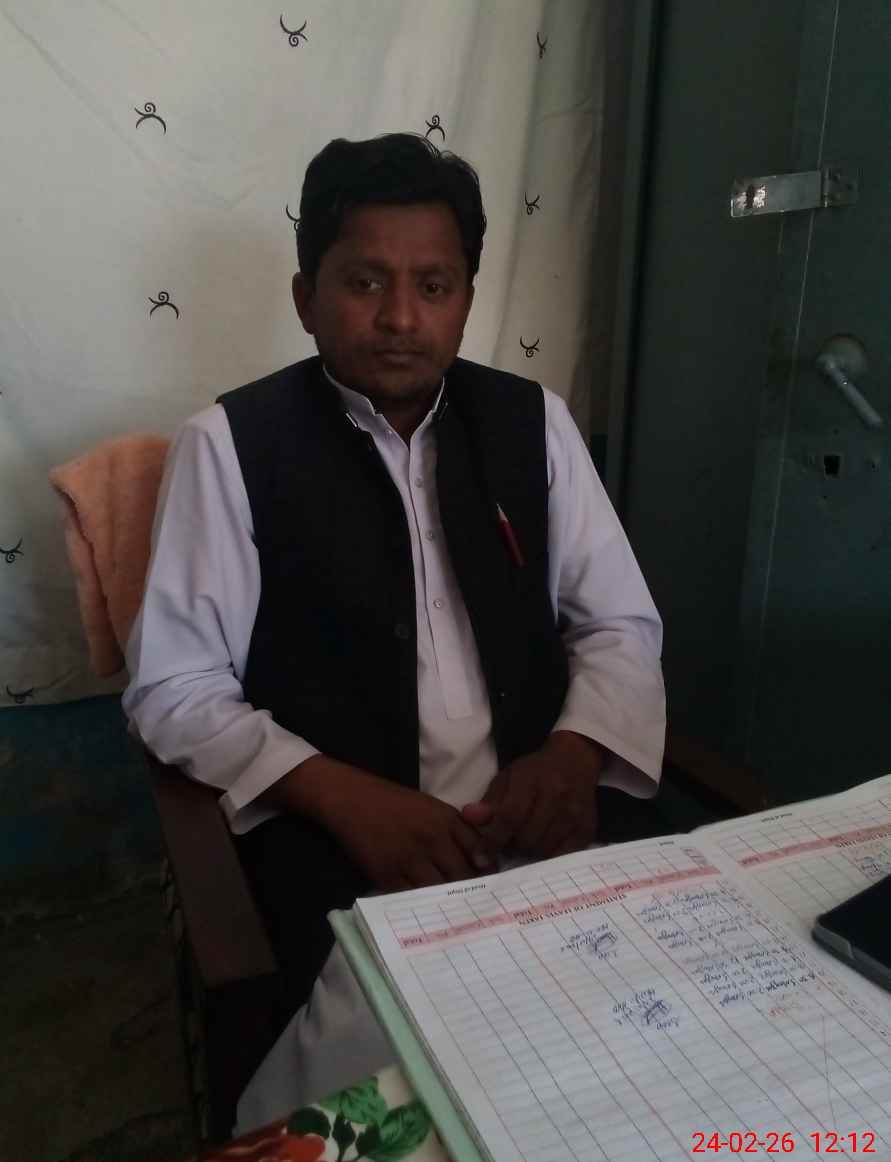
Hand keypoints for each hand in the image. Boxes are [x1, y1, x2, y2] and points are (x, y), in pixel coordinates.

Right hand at [268, 755, 495, 890]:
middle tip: (477, 907)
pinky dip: (420, 906)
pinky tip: (427, 911)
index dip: (488, 871)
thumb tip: (483, 858)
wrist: (352, 800)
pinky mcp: (387, 874)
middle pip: (462, 875)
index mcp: (446, 820)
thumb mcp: (432, 807)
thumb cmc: (395, 803)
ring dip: (447, 903)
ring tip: (455, 914)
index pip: (479, 851)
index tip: (492, 884)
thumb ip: (457, 829)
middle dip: (471, 892)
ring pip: (438, 890)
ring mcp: (408, 858)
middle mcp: (431, 838)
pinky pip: (411, 897)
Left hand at [461, 731, 603, 859]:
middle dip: (511, 846)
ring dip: (529, 852)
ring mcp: (574, 814)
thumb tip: (469, 817)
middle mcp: (556, 797)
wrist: (575, 760)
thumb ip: (489, 800)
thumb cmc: (536, 770)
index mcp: (531, 781)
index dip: (492, 840)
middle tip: (507, 843)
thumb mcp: (508, 778)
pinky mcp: (587, 828)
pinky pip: (563, 855)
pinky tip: (543, 846)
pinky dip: (549, 856)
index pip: (509, 817)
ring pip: (544, 849)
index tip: (480, 857)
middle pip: (526, 837)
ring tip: (525, 842)